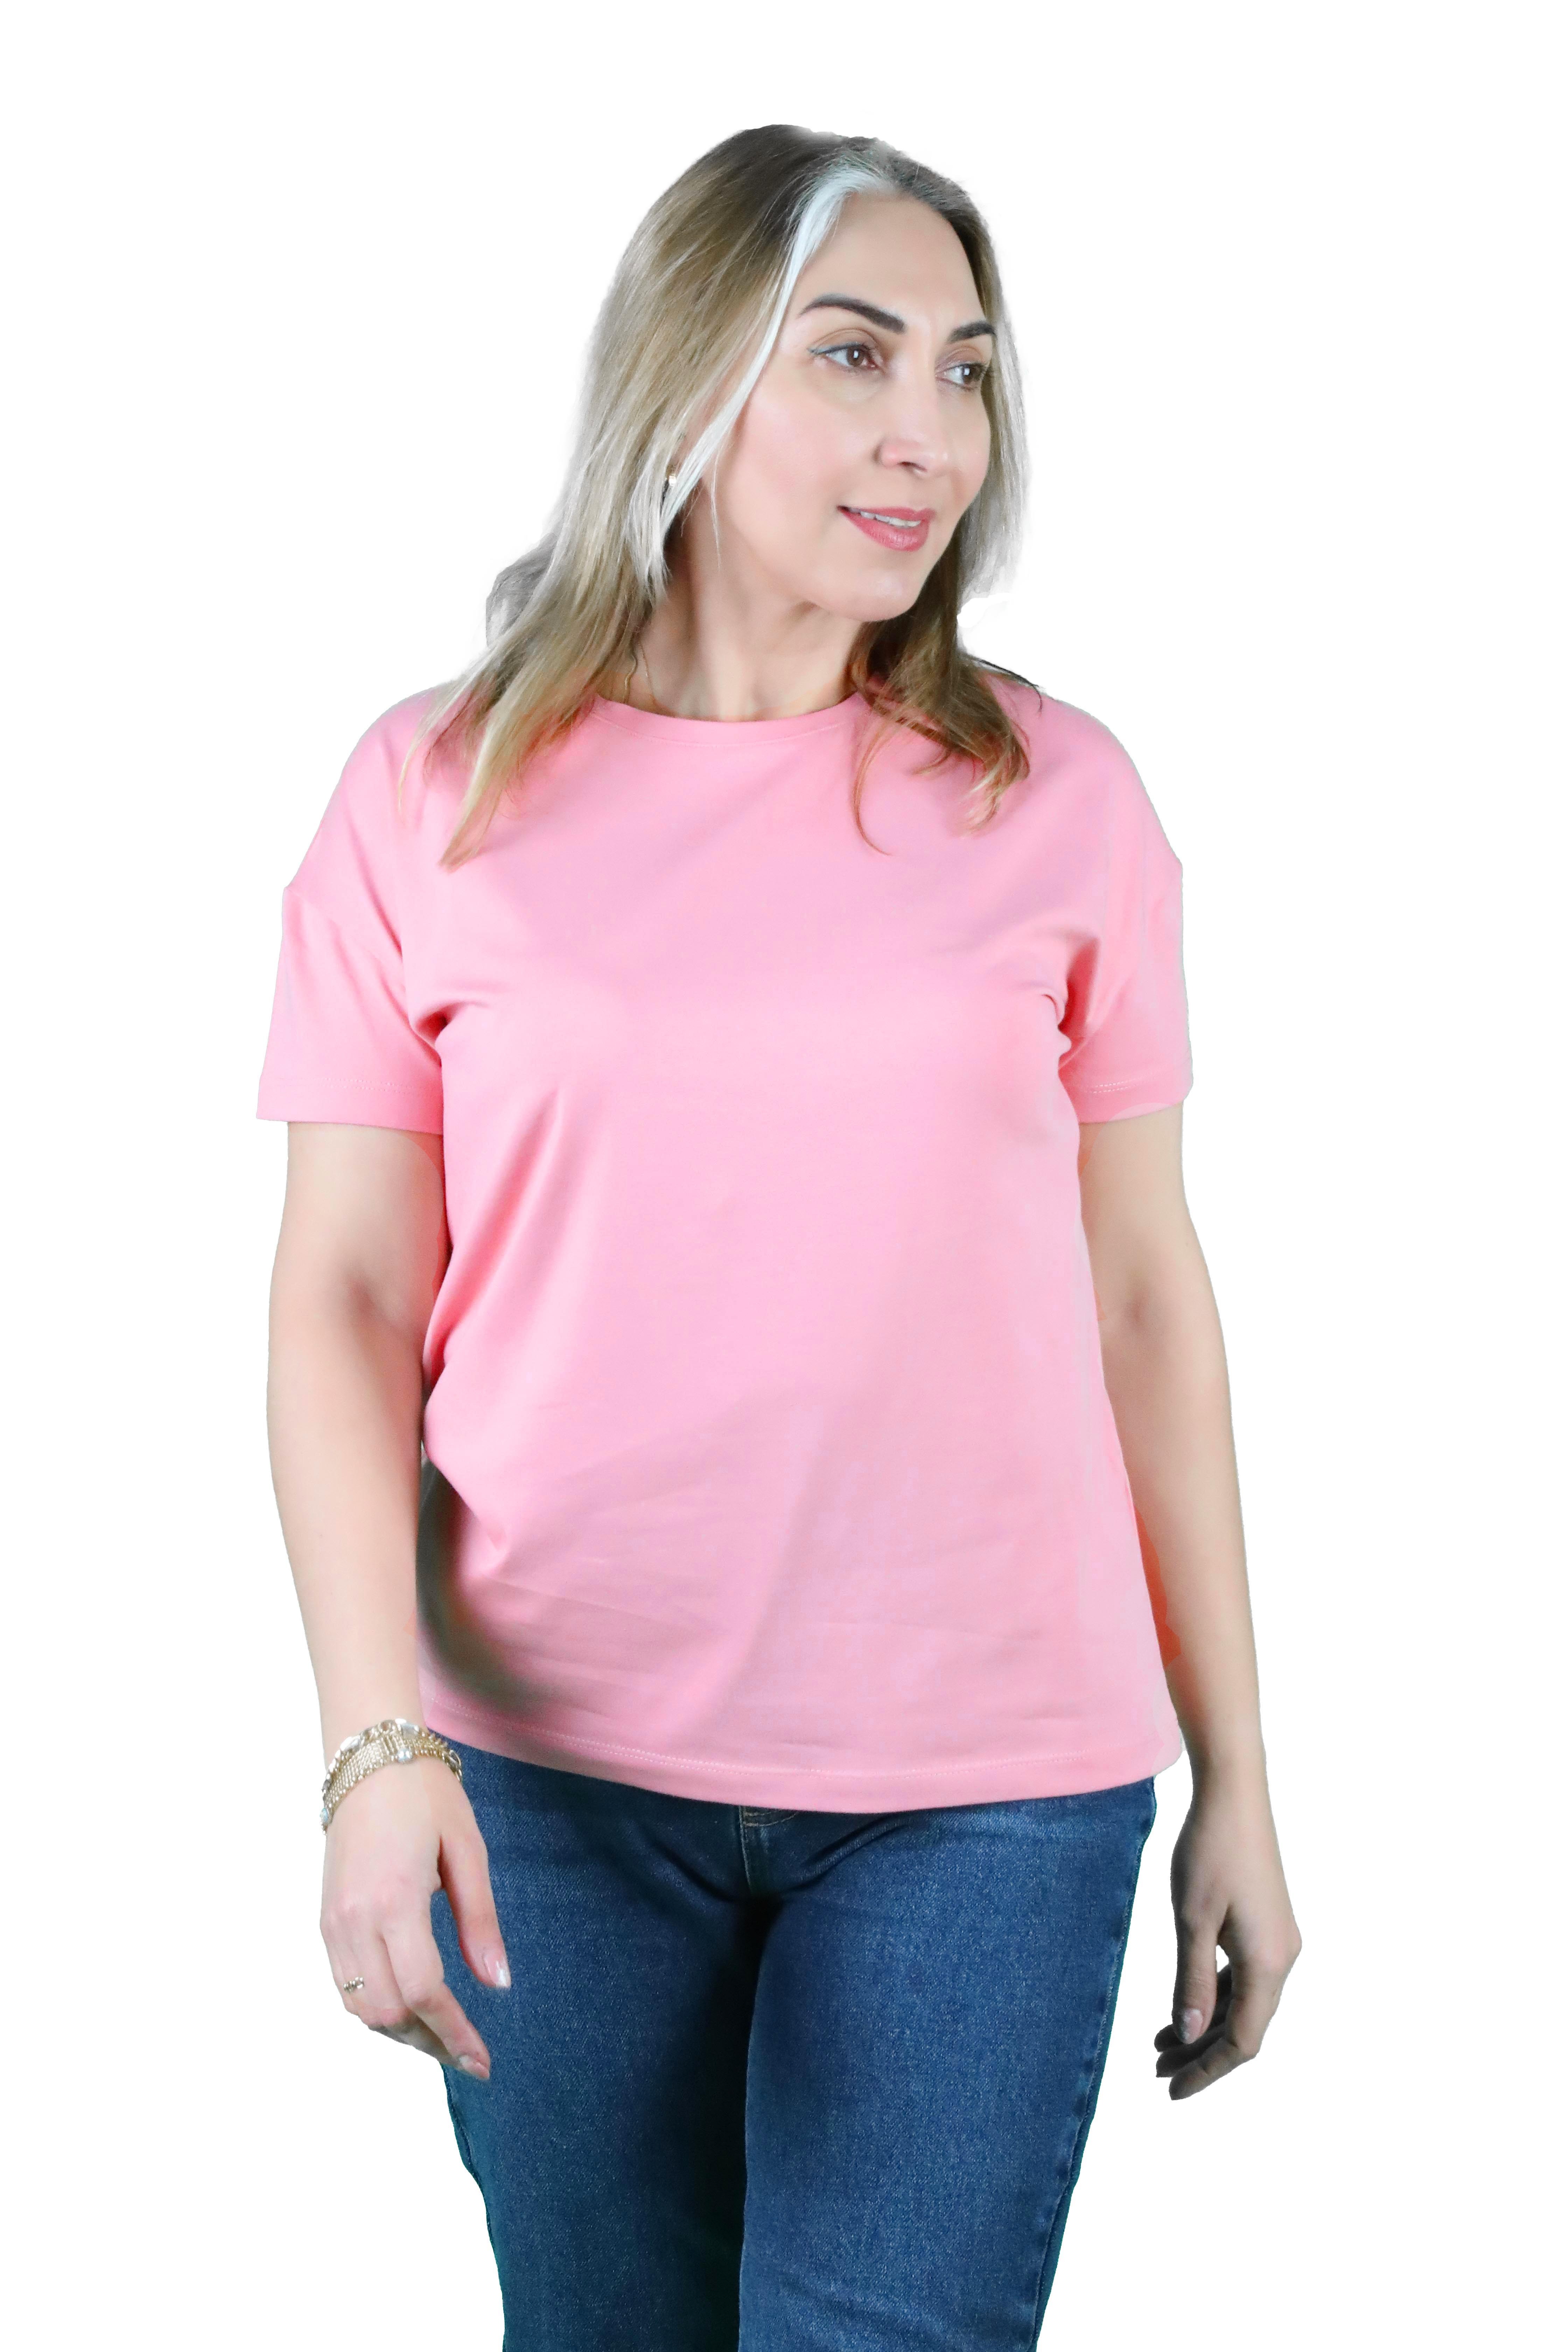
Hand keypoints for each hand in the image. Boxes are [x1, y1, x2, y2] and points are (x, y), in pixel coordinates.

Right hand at [321, 1754, 510, 2077]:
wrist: (368, 1755)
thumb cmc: (425, 1795)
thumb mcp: (467, 1851)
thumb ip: (479, 1922)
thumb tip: (498, 1984)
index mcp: (394, 1900)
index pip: (422, 1992)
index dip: (454, 2032)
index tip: (482, 2059)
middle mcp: (355, 1919)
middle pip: (387, 2011)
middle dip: (428, 2041)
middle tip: (468, 2052)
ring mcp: (333, 1922)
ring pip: (359, 2007)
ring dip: (400, 2030)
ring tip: (441, 2034)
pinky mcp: (325, 1919)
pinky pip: (343, 1984)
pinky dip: (374, 2007)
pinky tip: (407, 2005)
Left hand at [1155, 1766, 1300, 2099]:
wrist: (1234, 1795)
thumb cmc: (1210, 1852)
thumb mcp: (1192, 1921)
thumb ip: (1192, 1981)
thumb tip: (1188, 2034)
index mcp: (1268, 1963)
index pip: (1242, 2041)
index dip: (1208, 2071)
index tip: (1171, 2090)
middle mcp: (1282, 1957)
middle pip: (1245, 2027)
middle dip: (1201, 2053)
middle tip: (1157, 2070)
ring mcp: (1278, 1941)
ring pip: (1244, 2002)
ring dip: (1205, 2025)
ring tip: (1160, 2043)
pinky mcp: (1268, 1925)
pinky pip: (1244, 1976)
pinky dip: (1215, 1995)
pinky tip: (1185, 2002)